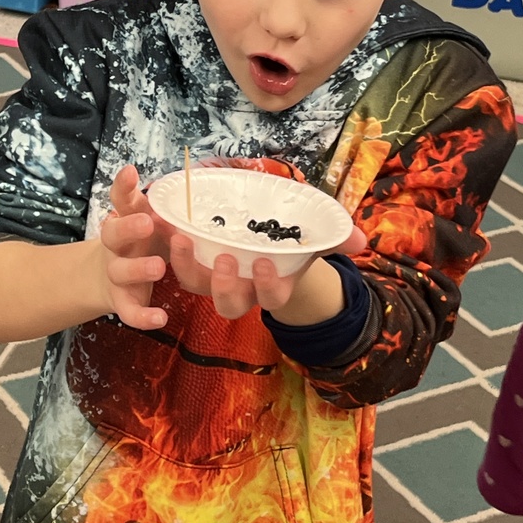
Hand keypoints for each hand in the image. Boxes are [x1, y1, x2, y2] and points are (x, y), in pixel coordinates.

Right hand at [99, 164, 175, 329]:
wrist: (109, 276)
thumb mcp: (141, 216)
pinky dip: (143, 317)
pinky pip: (130, 312)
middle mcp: (115, 247)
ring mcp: (117, 275)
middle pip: (113, 235)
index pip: (118, 200)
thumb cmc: (137, 240)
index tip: (130, 173)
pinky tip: (161, 317)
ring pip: (122, 272)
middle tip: (147, 222)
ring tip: (158, 267)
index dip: (123, 187)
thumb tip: (140, 172)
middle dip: (128, 228)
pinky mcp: (123, 301)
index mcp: (122, 220)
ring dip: (138, 269)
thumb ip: (142, 199)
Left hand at [168, 223, 366, 321]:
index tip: (265, 263)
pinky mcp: (192, 259)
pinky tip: (160, 219)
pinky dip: (166, 243)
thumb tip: (361, 240)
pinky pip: (174, 259)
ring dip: (185, 265)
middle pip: (229, 303)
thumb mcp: (313, 236)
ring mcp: (212, 276)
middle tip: (224, 258)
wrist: (264, 238)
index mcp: (271, 284)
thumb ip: (335, 238)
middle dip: (224, 285)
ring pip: (195, 285)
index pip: (271, 296)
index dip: (268, 285)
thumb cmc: (291, 240)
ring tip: (180, 239)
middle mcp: (241, 288)